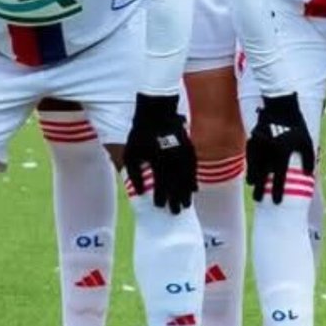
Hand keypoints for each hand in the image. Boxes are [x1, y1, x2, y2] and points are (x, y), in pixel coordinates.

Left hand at [124, 93, 196, 212]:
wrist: (157, 114)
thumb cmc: (141, 135)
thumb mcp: (131, 154)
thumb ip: (134, 175)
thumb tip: (140, 192)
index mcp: (157, 162)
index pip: (161, 184)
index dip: (161, 197)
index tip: (159, 206)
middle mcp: (172, 160)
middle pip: (176, 184)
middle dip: (176, 199)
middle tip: (176, 212)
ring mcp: (182, 154)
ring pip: (187, 178)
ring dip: (187, 192)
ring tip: (188, 204)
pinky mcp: (189, 149)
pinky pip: (194, 168)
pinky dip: (194, 180)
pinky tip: (195, 189)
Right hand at [246, 93, 315, 203]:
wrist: (281, 108)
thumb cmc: (297, 126)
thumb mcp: (307, 142)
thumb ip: (309, 159)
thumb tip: (309, 175)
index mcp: (282, 153)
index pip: (279, 177)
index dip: (277, 191)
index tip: (276, 202)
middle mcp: (269, 151)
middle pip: (262, 175)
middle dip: (259, 189)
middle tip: (258, 199)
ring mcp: (259, 145)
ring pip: (253, 166)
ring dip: (252, 177)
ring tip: (253, 185)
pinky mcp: (252, 139)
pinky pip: (249, 155)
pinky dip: (250, 163)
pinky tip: (250, 170)